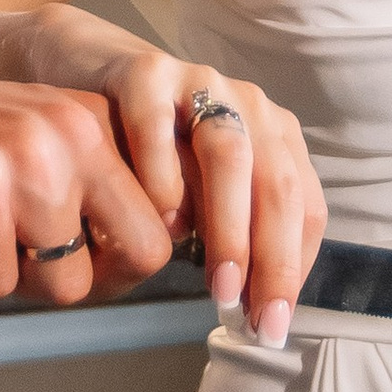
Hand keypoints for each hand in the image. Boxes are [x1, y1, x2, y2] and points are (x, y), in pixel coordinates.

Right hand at [0, 56, 176, 304]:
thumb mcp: (30, 145)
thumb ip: (88, 188)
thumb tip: (148, 258)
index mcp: (92, 119)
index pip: (161, 220)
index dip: (123, 260)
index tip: (82, 260)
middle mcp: (71, 132)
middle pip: (139, 254)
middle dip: (86, 277)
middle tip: (28, 260)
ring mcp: (25, 161)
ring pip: (65, 281)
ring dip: (14, 276)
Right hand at [89, 54, 324, 345]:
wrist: (87, 68)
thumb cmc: (149, 145)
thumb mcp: (199, 188)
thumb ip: (227, 229)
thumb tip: (249, 306)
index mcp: (271, 134)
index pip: (304, 206)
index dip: (294, 268)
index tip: (275, 323)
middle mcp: (246, 105)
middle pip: (277, 184)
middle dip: (272, 258)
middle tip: (253, 317)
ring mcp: (198, 81)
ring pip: (230, 156)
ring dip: (231, 227)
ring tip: (220, 284)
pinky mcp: (145, 73)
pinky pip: (158, 126)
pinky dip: (163, 175)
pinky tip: (161, 222)